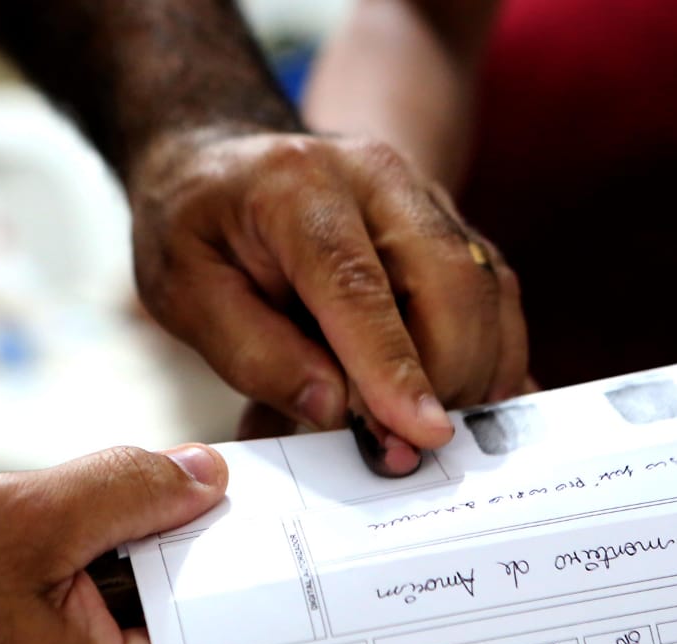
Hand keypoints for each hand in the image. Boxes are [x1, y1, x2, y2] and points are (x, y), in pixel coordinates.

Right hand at [0, 444, 227, 643]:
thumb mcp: (20, 519)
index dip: (239, 560)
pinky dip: (107, 623)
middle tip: (183, 509)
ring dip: (144, 594)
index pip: (226, 633)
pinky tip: (83, 577)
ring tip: (119, 540)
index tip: (244, 514)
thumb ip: (128, 490)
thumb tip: (205, 476)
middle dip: (189, 572)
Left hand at [127, 129, 528, 475]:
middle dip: (447, 376)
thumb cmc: (196, 228)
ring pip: (486, 288)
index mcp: (297, 186)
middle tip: (409, 448)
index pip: (359, 284)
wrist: (220, 162)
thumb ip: (254, 353)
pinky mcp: (448, 223)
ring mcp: (423, 194)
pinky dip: (491, 351)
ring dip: (474, 370)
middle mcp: (377, 177)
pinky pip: (494, 290)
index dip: (395, 366)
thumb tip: (334, 409)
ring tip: (425, 427)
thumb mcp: (183, 292)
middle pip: (449, 281)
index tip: (421, 433)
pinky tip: (466, 397)